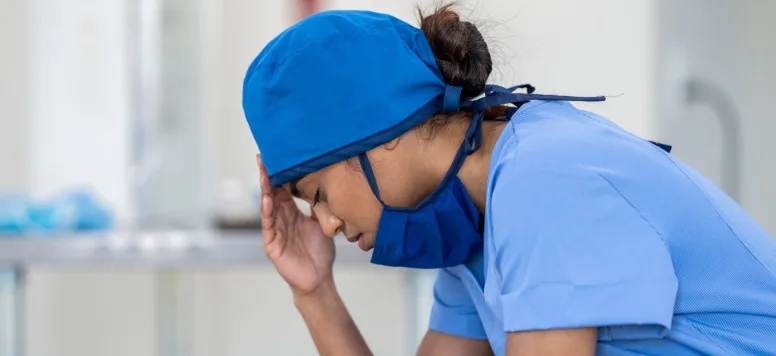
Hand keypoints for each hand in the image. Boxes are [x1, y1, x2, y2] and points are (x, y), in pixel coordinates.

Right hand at [258, 155, 335, 295]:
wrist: (319, 278)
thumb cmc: (320, 252)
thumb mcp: (322, 224)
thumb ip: (318, 206)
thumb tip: (322, 184)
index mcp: (291, 213)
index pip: (282, 190)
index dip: (279, 175)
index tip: (275, 157)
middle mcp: (280, 219)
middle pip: (271, 194)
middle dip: (267, 176)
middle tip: (263, 158)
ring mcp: (274, 231)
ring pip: (268, 207)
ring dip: (265, 190)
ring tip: (264, 174)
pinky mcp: (272, 245)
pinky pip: (268, 226)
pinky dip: (267, 212)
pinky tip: (267, 199)